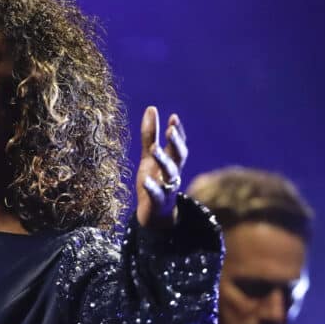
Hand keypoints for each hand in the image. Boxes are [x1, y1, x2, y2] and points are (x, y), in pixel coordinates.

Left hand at [135, 106, 187, 228]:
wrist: (154, 215)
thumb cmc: (153, 181)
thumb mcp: (149, 157)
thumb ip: (150, 135)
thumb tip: (151, 108)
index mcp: (171, 161)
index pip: (178, 145)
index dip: (178, 132)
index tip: (174, 117)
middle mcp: (173, 173)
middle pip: (179, 156)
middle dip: (176, 143)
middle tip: (170, 130)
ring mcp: (167, 187)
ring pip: (170, 173)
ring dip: (164, 161)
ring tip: (154, 150)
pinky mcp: (158, 202)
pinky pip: (156, 194)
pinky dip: (152, 187)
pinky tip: (145, 181)